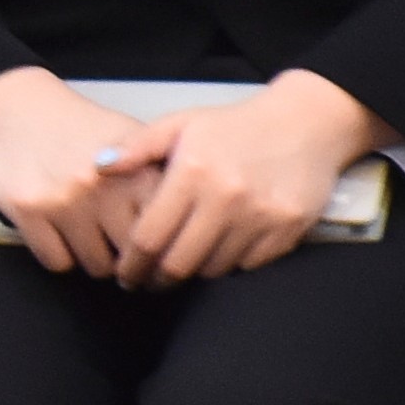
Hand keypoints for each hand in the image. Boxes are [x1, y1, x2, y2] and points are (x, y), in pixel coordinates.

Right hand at [0, 64, 156, 275]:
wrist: (23, 110)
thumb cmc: (85, 131)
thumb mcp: (134, 142)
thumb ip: (163, 178)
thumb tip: (194, 223)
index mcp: (138, 172)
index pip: (168, 233)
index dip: (167, 248)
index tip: (163, 254)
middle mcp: (105, 188)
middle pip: (135, 258)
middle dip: (134, 261)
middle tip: (126, 254)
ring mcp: (65, 200)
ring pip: (97, 266)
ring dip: (97, 260)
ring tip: (93, 240)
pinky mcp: (28, 211)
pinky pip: (57, 262)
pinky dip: (62, 257)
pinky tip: (63, 237)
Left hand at [115, 70, 387, 282]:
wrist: (306, 123)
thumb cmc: (237, 125)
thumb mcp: (181, 124)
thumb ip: (136, 147)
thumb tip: (97, 167)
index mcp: (192, 172)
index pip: (149, 237)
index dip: (132, 265)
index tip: (126, 275)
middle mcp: (226, 197)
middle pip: (179, 263)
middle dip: (158, 279)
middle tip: (150, 281)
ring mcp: (260, 216)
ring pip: (214, 268)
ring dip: (196, 270)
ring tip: (188, 260)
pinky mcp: (288, 229)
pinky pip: (249, 264)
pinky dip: (232, 263)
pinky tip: (223, 249)